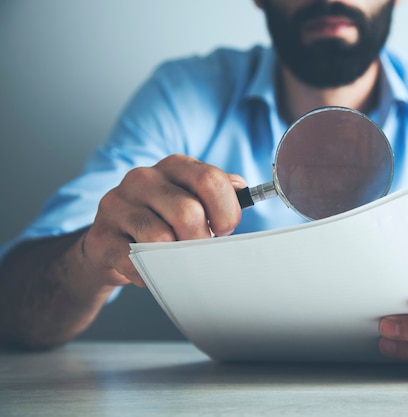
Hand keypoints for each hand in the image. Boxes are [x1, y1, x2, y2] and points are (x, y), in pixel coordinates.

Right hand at [81, 154, 245, 286]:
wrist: (109, 244)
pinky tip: (149, 268)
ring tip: (174, 259)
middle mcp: (143, 178)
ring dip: (175, 258)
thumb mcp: (192, 198)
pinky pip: (135, 262)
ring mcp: (117, 205)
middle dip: (201, 241)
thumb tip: (243, 189)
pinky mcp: (100, 237)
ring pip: (161, 239)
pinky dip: (150, 272)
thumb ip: (219, 191)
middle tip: (199, 250)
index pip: (210, 180)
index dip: (226, 211)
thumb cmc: (161, 220)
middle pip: (188, 212)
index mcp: (173, 166)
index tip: (225, 229)